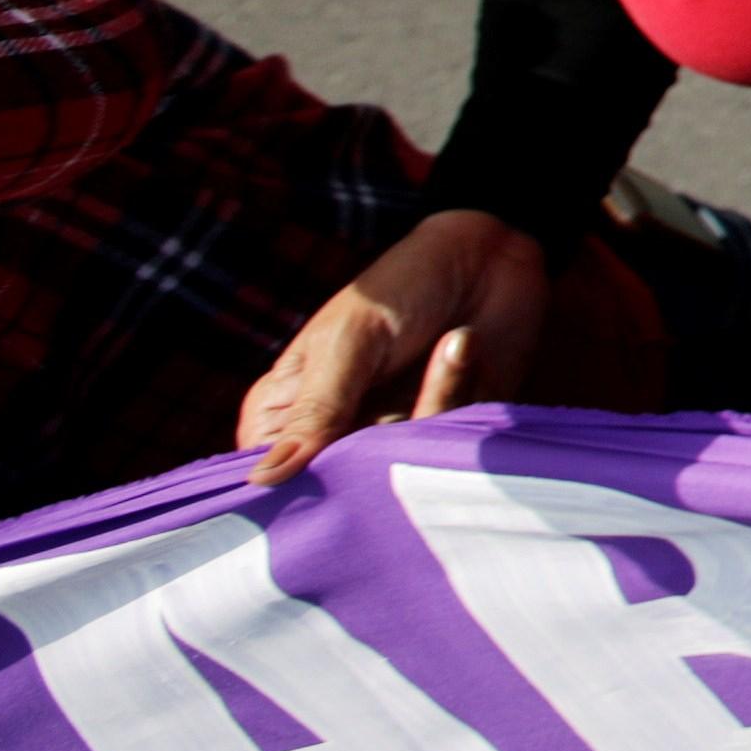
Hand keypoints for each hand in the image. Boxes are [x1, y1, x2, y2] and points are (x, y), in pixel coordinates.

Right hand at [242, 209, 545, 488]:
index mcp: (283, 413)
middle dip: (375, 450)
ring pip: (397, 469)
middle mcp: (333, 437)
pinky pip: (446, 448)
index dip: (293, 486)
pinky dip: (460, 393)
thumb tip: (263, 480)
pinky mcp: (442, 439)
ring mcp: (388, 440)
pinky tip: (464, 341)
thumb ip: (316, 411)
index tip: (332, 459)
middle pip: (336, 489)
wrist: (487, 261)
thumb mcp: (348, 342)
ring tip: (450, 339)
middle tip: (400, 397)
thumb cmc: (400, 289)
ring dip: (431, 403)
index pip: (268, 479)